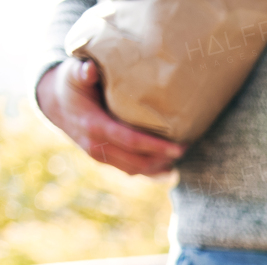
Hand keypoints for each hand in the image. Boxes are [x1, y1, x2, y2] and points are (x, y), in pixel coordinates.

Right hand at [36, 59, 184, 175]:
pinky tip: (169, 165)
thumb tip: (91, 69)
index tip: (180, 147)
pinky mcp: (106, 160)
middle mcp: (97, 147)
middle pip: (138, 161)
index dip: (156, 146)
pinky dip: (151, 171)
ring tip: (181, 154)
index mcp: (94, 126)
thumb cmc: (72, 85)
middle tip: (187, 147)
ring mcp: (101, 157)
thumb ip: (83, 72)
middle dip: (164, 158)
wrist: (56, 105)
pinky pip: (131, 171)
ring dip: (160, 166)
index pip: (130, 141)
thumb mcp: (74, 74)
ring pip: (136, 170)